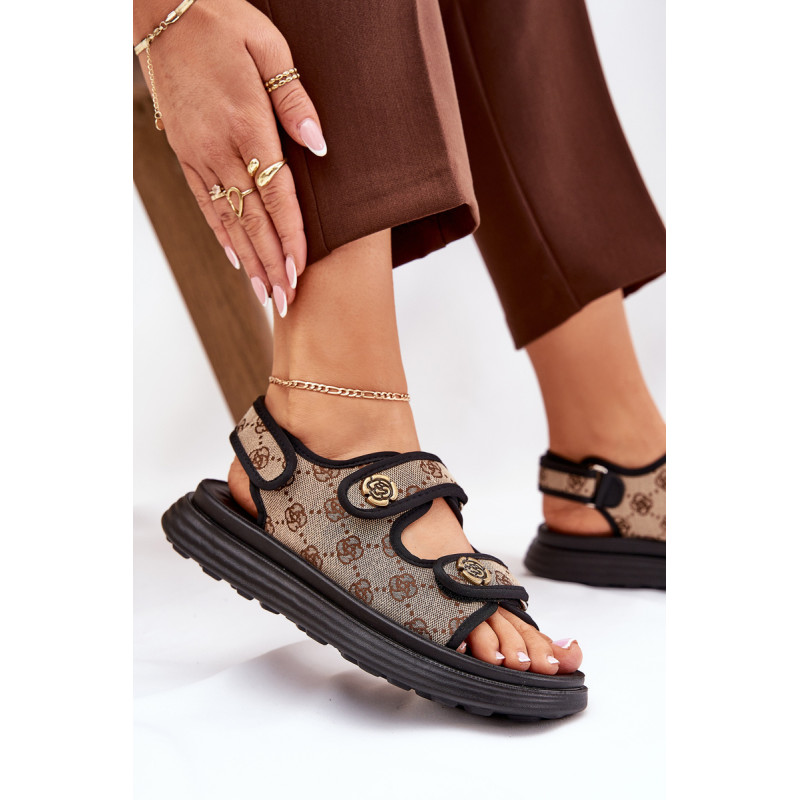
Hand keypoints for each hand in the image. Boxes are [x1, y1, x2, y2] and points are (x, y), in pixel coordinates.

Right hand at [135, 0, 326, 315]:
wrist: (164, 10)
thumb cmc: (223, 23)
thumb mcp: (269, 48)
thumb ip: (294, 102)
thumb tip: (318, 148)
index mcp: (247, 125)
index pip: (275, 196)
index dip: (289, 237)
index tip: (299, 271)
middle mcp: (219, 149)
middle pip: (252, 219)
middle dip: (270, 264)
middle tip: (283, 301)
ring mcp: (198, 154)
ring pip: (227, 218)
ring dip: (248, 260)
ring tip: (262, 293)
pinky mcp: (185, 153)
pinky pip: (203, 202)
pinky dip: (220, 233)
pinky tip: (234, 257)